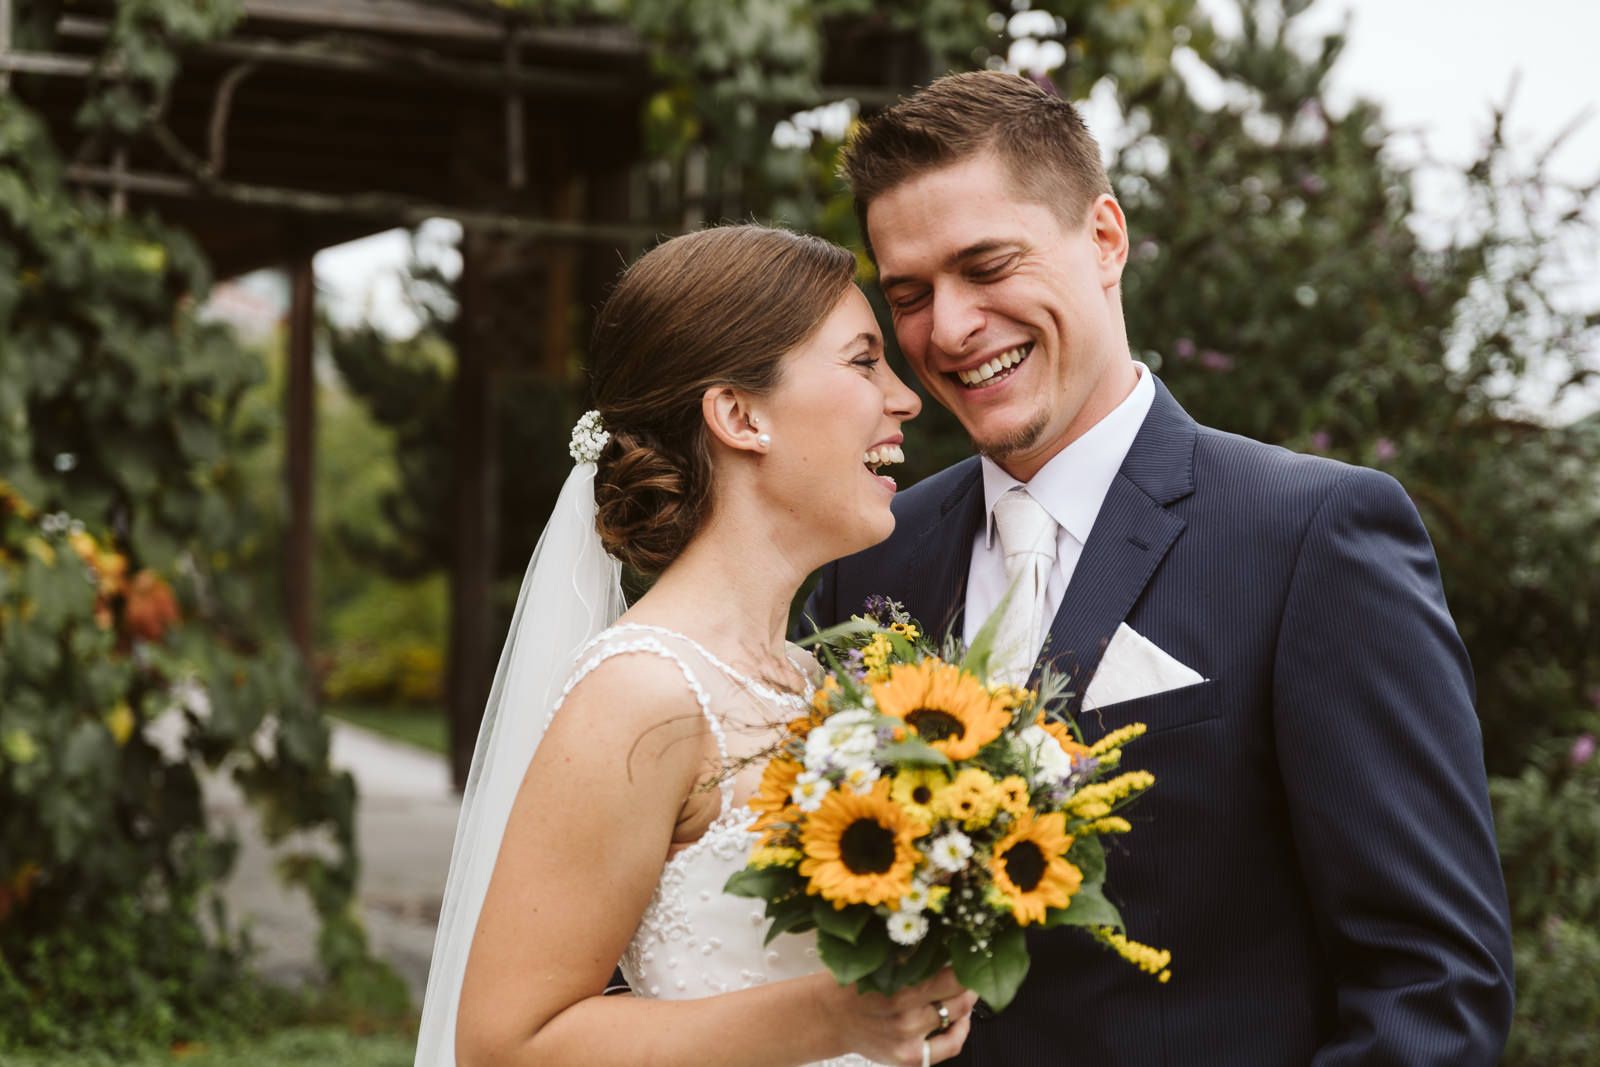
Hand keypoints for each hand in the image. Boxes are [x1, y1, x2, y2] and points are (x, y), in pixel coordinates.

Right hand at [814, 967, 977, 1065]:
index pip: (953, 976)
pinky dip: (961, 1032)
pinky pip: (950, 1046)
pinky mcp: (909, 1058)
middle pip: (960, 997)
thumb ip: (909, 955)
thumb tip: (945, 940)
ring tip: (963, 990)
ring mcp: (908, 1040)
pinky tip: (959, 1020)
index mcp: (898, 987)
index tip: (970, 953)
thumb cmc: (852, 984)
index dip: (967, 963)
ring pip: (957, 1018)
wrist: (827, 1018)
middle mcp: (906, 1016)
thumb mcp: (876, 962)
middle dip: (970, 981)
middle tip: (970, 969)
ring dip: (965, 1002)